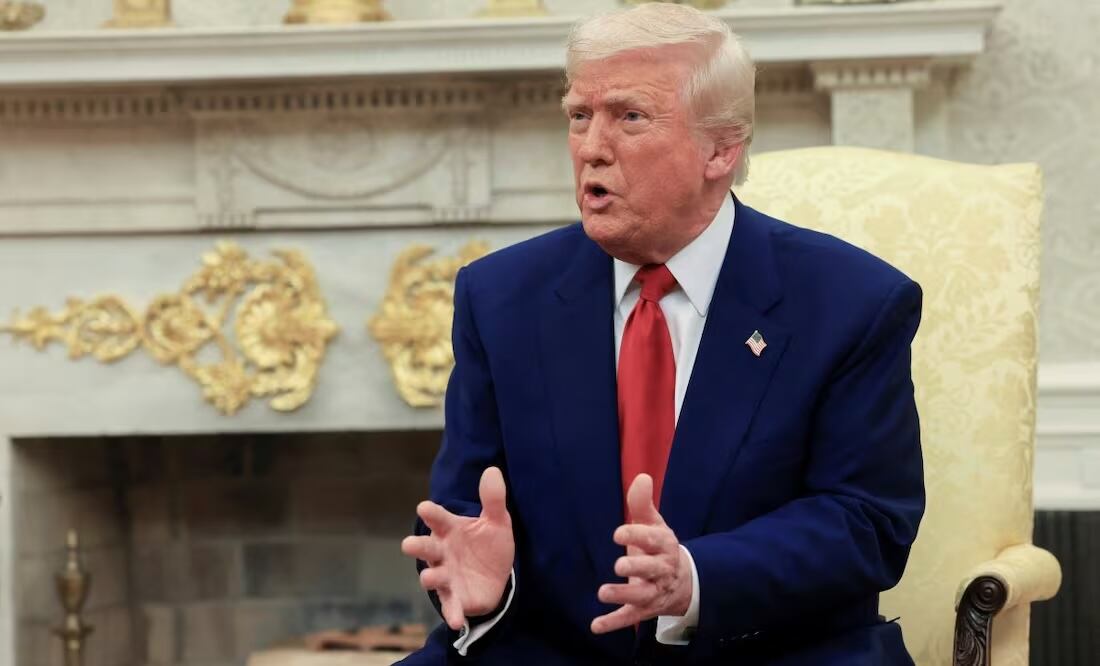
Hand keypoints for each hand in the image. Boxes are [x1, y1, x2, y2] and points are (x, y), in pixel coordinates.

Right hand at [401, 467, 514, 629]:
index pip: (438, 519)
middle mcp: (443, 553)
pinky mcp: (455, 598)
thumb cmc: (489, 544)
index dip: (431, 513)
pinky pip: (451, 606)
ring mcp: (447, 576)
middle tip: (408, 544)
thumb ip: (493, 499)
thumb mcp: (497, 521)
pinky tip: (456, 621)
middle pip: (426, 548)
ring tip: (430, 578)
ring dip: (431, 578)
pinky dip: (452, 613)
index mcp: (450, 530)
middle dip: (417, 546)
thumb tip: (492, 471)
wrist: (498, 576)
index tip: (424, 507)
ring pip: (433, 577)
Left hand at [591, 473, 692, 633]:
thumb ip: (643, 503)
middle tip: (618, 565)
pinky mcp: (643, 610)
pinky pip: (629, 618)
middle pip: (650, 570)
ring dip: (622, 595)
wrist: (683, 581)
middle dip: (636, 568)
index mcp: (664, 546)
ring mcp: (653, 592)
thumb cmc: (659, 547)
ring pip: (641, 596)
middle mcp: (661, 570)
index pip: (652, 540)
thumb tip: (641, 477)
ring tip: (602, 592)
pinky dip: (613, 623)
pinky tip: (595, 626)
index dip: (636, 536)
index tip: (618, 533)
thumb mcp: (653, 524)